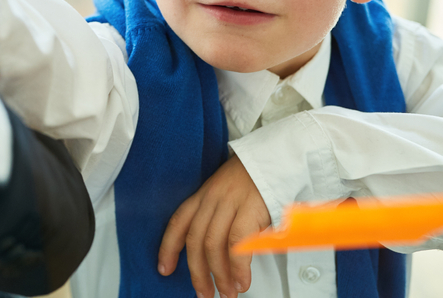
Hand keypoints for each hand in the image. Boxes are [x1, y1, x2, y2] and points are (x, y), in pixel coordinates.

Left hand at [157, 155, 270, 297]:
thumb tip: (213, 255)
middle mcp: (212, 198)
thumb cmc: (254, 180)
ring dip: (219, 274)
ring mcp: (230, 203)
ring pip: (213, 244)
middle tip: (204, 293)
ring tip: (226, 292)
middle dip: (197, 271)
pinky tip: (242, 281)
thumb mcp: (227, 194)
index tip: (164, 269)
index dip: (168, 248)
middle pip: (195, 239)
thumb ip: (217, 218)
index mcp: (203, 195)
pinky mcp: (250, 209)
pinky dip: (238, 267)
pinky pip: (237, 244)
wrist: (278, 158)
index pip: (178, 222)